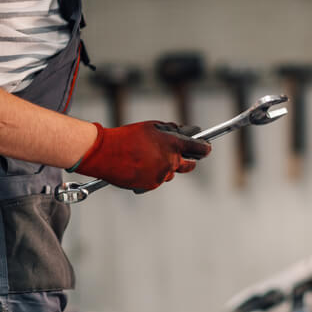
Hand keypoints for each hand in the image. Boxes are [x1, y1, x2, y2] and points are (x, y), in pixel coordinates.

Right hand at [71, 121, 210, 190]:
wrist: (105, 153)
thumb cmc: (127, 137)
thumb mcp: (151, 127)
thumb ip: (170, 131)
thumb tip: (183, 133)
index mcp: (172, 145)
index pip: (199, 148)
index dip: (205, 148)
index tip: (207, 148)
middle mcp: (170, 162)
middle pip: (189, 166)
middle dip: (190, 161)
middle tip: (185, 156)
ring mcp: (161, 175)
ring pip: (170, 173)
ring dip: (165, 167)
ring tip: (146, 158)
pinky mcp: (151, 185)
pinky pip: (157, 180)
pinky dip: (152, 174)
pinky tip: (139, 166)